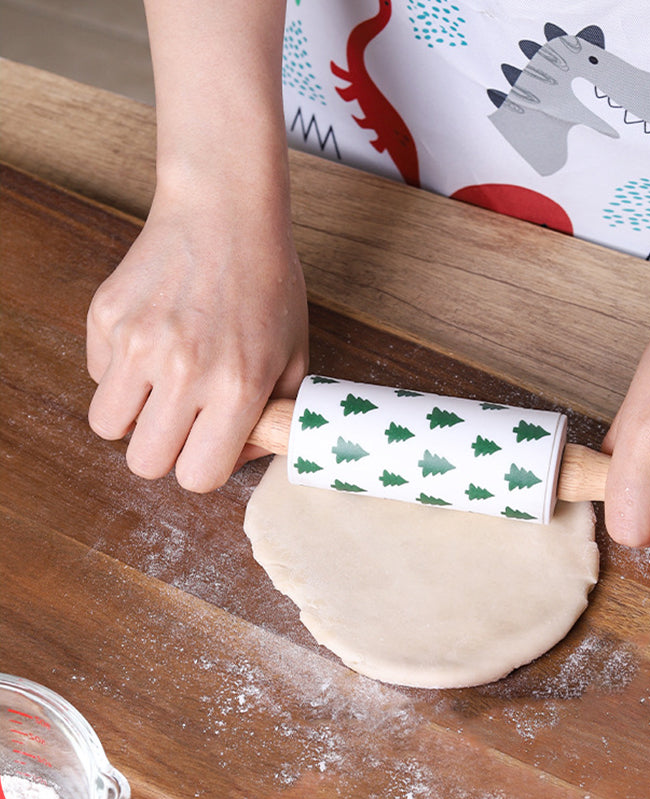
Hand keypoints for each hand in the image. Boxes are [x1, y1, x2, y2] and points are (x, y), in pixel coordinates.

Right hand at [86, 180, 307, 491]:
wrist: (225, 213)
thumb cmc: (268, 284)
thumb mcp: (295, 354)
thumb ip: (273, 415)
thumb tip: (241, 456)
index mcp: (238, 386)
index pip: (199, 477)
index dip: (204, 467)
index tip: (210, 445)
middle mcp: (185, 371)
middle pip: (145, 463)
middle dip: (165, 450)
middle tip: (184, 420)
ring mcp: (138, 342)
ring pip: (108, 426)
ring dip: (134, 416)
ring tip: (162, 385)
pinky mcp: (105, 316)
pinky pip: (99, 375)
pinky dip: (120, 372)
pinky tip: (152, 341)